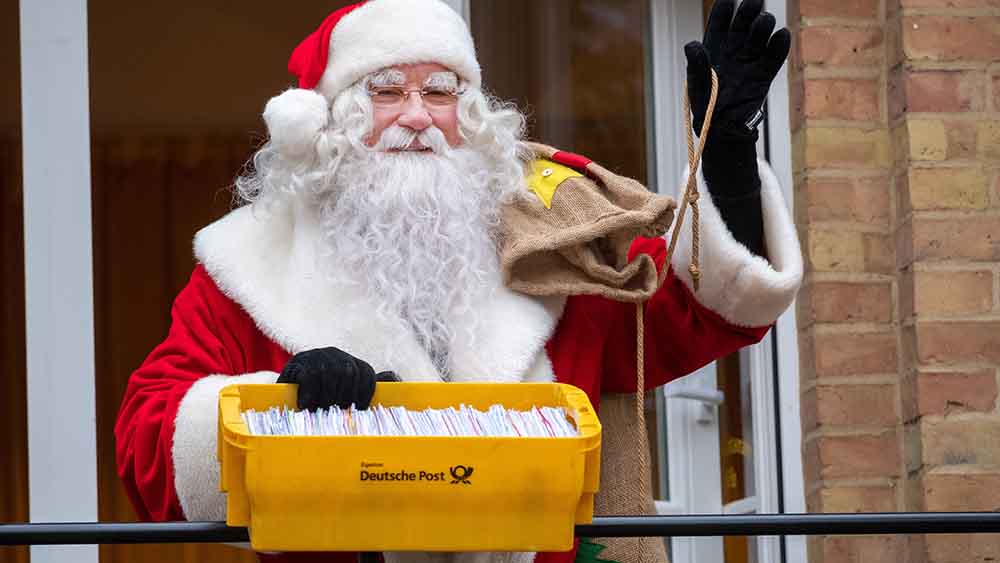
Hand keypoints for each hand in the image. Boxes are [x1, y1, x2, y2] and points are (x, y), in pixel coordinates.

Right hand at [277, 347, 397, 410]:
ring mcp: (316, 356)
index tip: (360, 410)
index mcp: (350, 363)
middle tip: (338, 414)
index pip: (366, 373)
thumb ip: (367, 387)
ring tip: (321, 412)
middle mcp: (335, 355)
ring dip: (327, 396)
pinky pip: (310, 374)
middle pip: (350, 372)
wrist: (283, 397)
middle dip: (346, 396)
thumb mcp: (343, 395)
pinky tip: (306, 405)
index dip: (366, 393)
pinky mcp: (299, 362)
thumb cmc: (318, 400)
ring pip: (331, 373)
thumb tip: (394, 376)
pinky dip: (310, 392)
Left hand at [684, 0, 790, 137]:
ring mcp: (750, 60)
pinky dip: (780, 45)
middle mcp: (733, 50)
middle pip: (742, 24)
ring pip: (759, 36)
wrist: (723, 129)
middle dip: (748, 11)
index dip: (723, 10)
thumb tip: (692, 45)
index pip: (719, 23)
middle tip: (754, 1)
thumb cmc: (705, 105)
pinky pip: (775, 56)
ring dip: (763, 26)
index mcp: (713, 49)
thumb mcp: (696, 85)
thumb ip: (696, 65)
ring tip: (764, 22)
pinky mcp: (764, 73)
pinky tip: (782, 35)